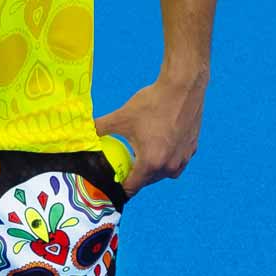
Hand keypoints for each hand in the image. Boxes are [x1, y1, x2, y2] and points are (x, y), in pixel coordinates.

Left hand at [95, 72, 206, 198]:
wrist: (182, 88)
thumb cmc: (152, 103)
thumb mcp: (121, 117)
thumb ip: (99, 128)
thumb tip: (83, 131)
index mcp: (151, 163)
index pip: (132, 187)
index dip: (120, 187)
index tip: (113, 183)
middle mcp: (169, 166)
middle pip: (147, 180)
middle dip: (135, 175)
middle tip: (124, 166)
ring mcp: (183, 158)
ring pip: (163, 173)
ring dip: (151, 168)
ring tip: (140, 154)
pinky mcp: (192, 149)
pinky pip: (176, 162)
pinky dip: (166, 158)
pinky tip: (159, 143)